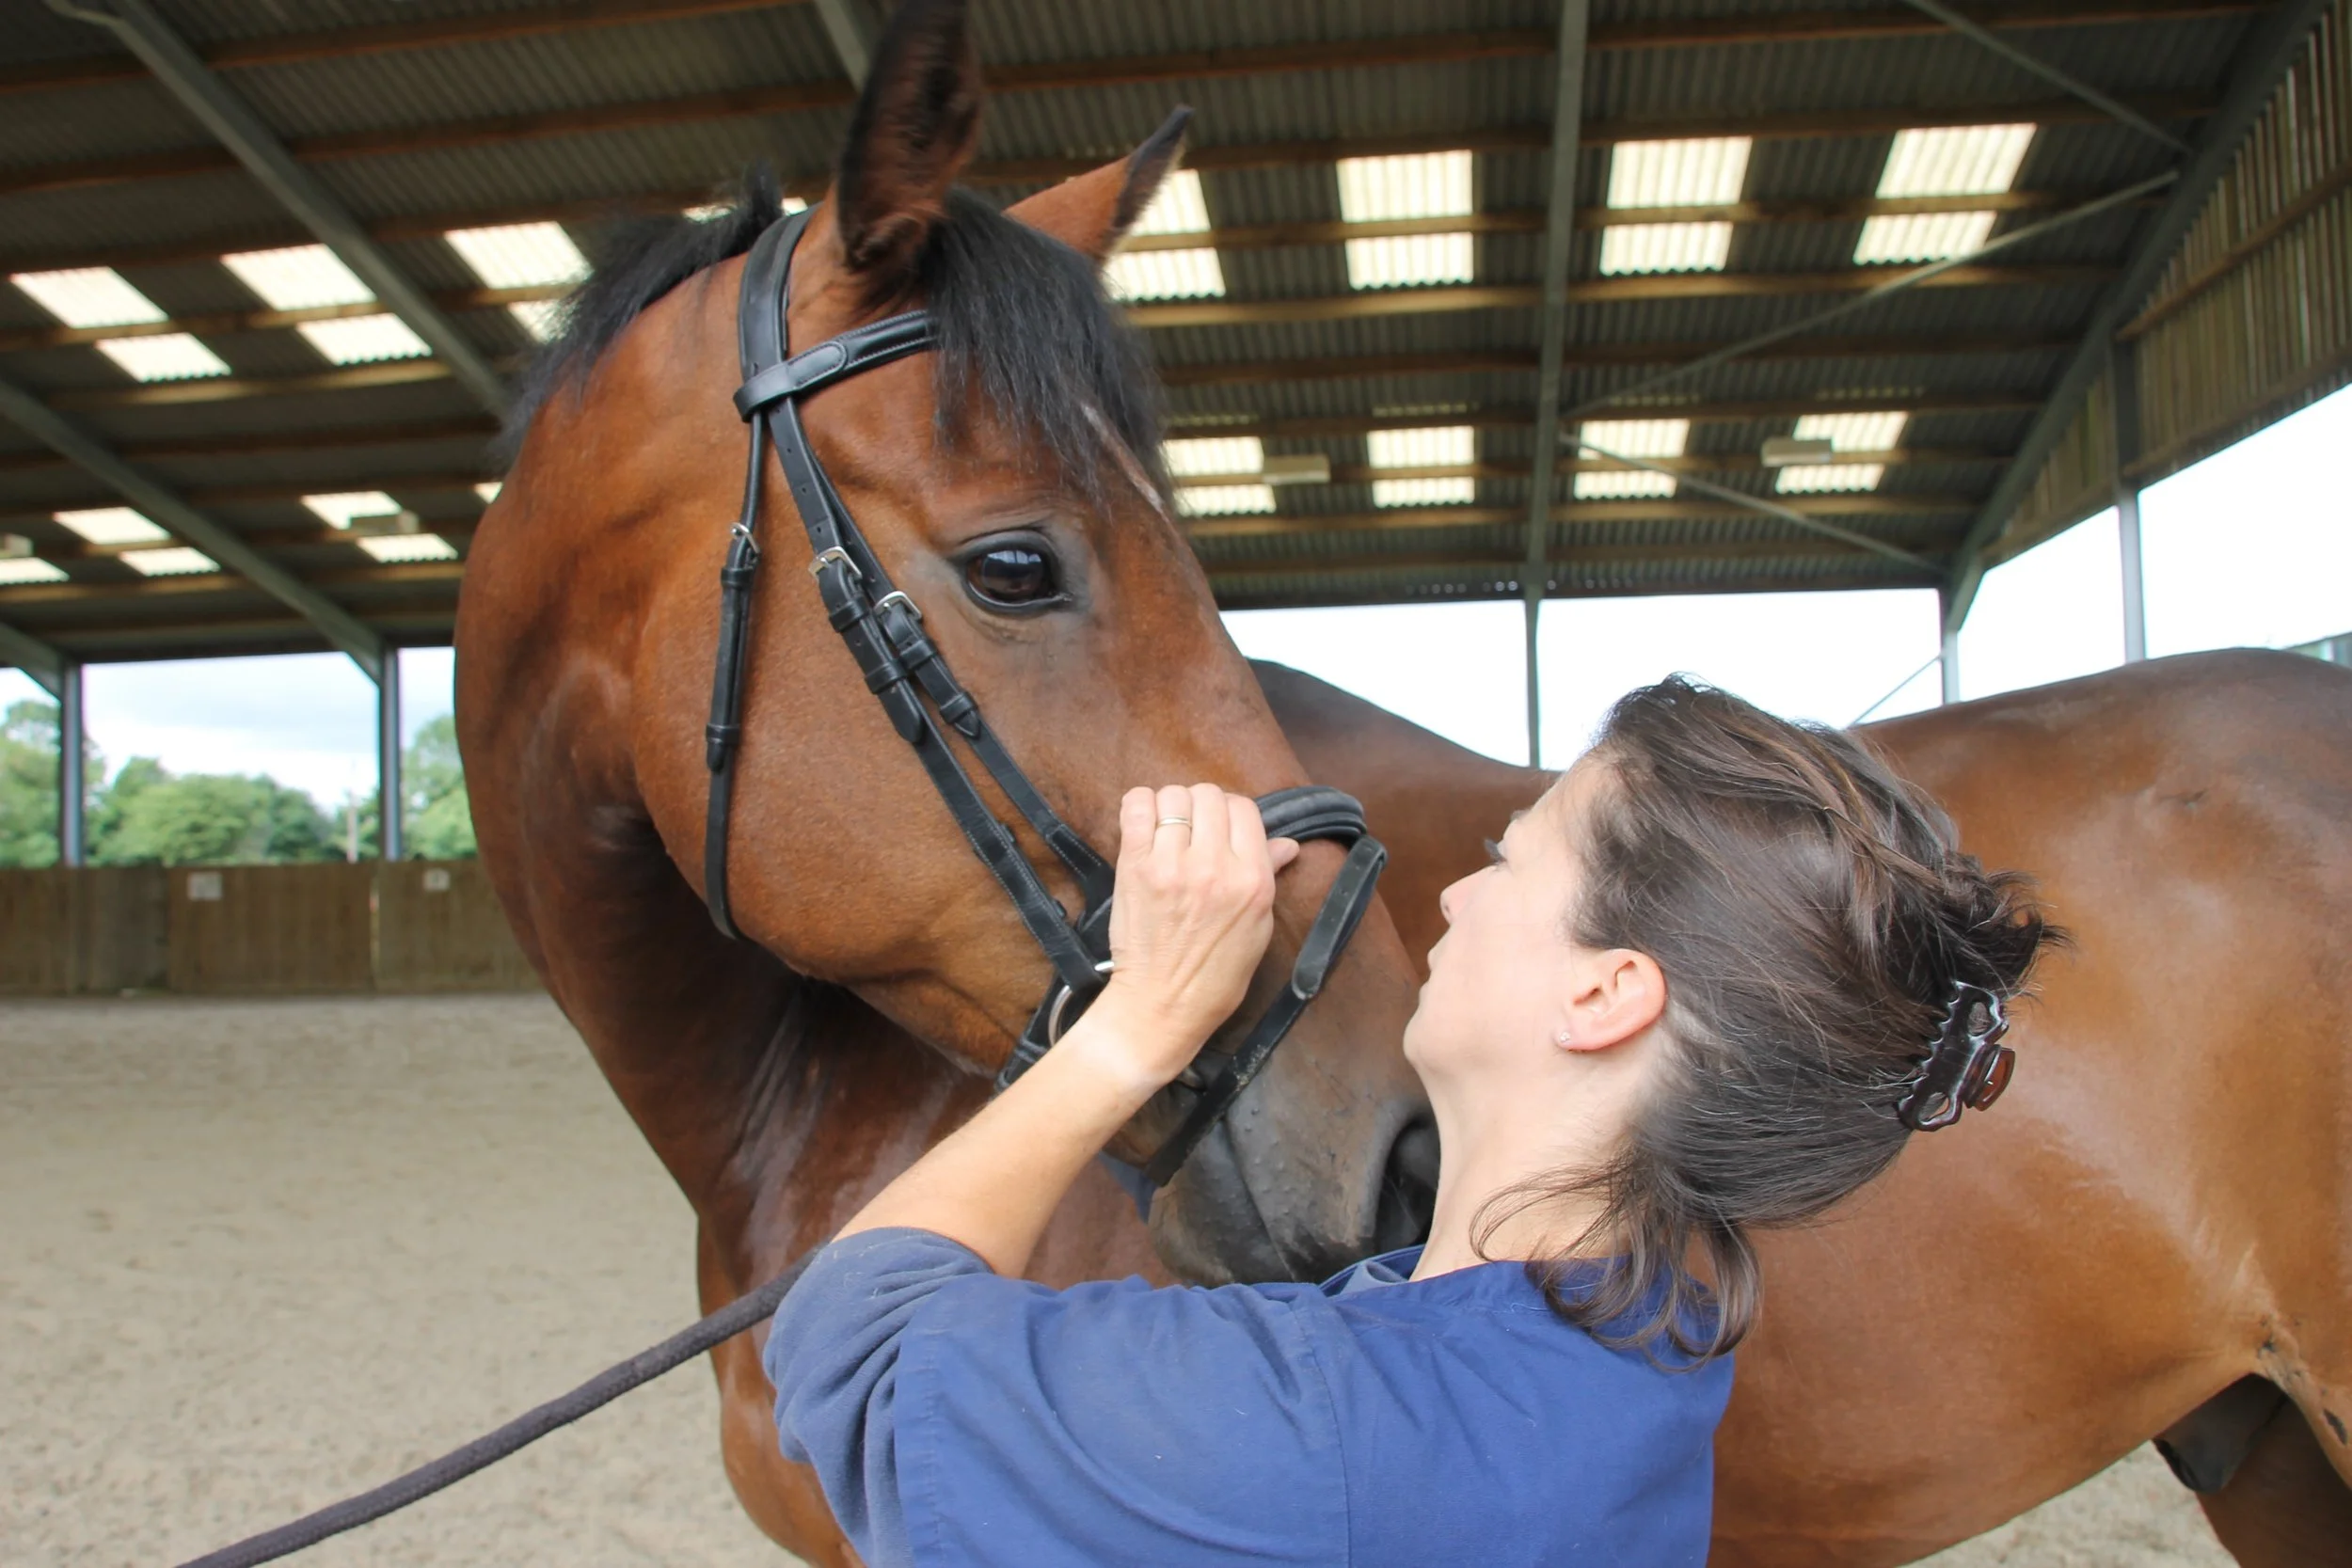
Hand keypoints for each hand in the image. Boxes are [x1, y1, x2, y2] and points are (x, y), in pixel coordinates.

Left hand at [1074, 784, 1300, 1090]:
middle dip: (1202, 807)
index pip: (1245, 808)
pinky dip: (1140, 805)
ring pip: (1173, 796)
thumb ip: (1268, 876)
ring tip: (1168, 832)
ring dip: (1171, 807)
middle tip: (1194, 831)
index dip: (1233, 812)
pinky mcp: (1135, 868)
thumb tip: (1287, 844)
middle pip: (1209, 795)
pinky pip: (1136, 807)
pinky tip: (1145, 826)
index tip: (1221, 830)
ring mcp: (1172, 865)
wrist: (1162, 1005)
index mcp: (1252, 880)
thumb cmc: (1214, 974)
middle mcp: (1215, 866)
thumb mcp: (1258, 928)